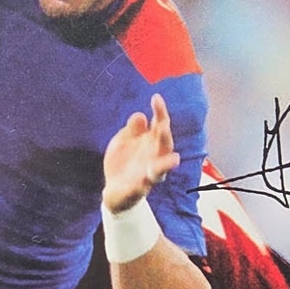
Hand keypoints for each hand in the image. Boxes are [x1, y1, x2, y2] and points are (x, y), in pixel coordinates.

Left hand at [102, 94, 179, 214]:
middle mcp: (155, 158)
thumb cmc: (123, 161)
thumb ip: (132, 130)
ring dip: (166, 165)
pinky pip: (141, 189)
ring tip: (174, 160)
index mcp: (151, 143)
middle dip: (165, 137)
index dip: (160, 111)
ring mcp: (148, 175)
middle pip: (165, 146)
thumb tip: (141, 116)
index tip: (156, 98)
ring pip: (160, 170)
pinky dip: (141, 186)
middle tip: (162, 126)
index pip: (160, 125)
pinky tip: (140, 182)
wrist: (115, 189)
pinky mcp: (137, 191)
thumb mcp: (123, 141)